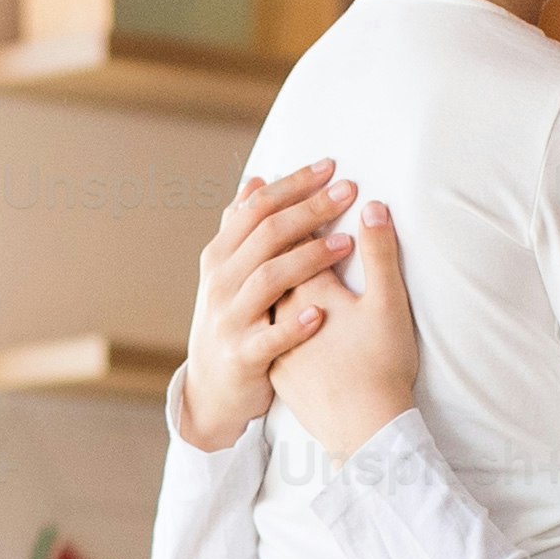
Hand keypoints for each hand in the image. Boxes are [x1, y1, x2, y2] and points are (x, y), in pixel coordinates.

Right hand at [173, 159, 350, 453]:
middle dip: (310, 210)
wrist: (211, 390)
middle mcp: (220, 282)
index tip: (331, 168)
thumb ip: (241, 229)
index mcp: (220, 256)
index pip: (257, 207)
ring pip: (268, 279)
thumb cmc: (231, 322)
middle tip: (348, 192)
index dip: (294, 185)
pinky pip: (269, 338)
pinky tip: (321, 313)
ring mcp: (228, 319)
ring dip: (308, 258)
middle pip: (266, 235)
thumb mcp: (228, 274)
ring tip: (346, 245)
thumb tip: (254, 181)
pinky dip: (294, 325)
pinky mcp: (241, 356)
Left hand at [279, 196, 423, 464]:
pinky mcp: (278, 370)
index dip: (306, 213)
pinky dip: (273, 308)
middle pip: (272, 263)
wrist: (362, 432)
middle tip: (302, 210)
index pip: (297, 240)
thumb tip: (374, 208)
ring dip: (274, 268)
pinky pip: (267, 329)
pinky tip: (280, 307)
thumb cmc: (381, 368)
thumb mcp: (389, 306)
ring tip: (284, 250)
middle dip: (286, 232)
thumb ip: (381, 254)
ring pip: (264, 296)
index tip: (319, 190)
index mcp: (309, 293)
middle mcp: (282, 315)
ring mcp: (277, 343)